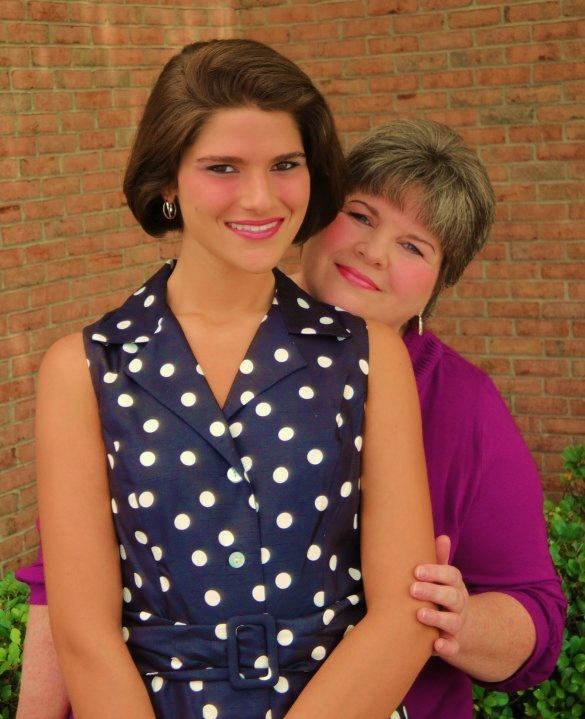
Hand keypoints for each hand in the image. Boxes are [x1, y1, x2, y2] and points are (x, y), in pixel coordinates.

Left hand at [410, 535, 468, 657]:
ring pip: (453, 621)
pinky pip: (454, 647)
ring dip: (437, 618)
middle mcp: (458, 603)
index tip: (417, 571)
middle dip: (433, 592)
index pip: (451, 575)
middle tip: (413, 589)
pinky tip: (436, 644)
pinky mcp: (454, 644)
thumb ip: (440, 559)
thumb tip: (443, 537)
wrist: (462, 628)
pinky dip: (447, 646)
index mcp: (454, 584)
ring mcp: (458, 624)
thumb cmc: (443, 596)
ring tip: (419, 614)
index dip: (436, 572)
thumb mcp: (443, 578)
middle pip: (452, 596)